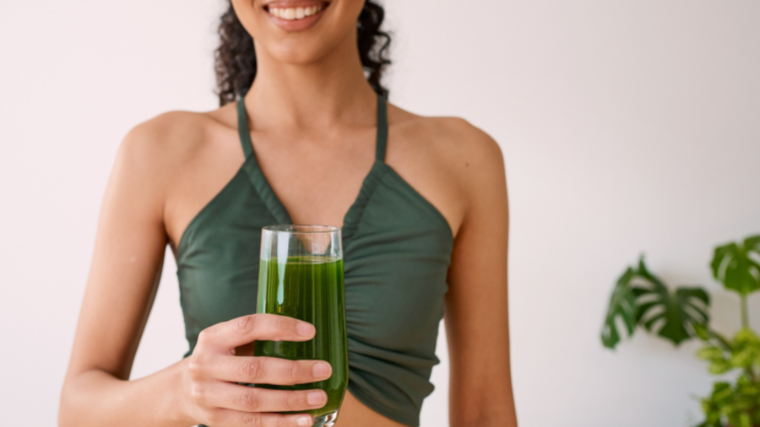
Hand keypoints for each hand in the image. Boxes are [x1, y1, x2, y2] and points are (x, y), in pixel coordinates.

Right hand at [180, 314, 332, 426]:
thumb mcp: (228, 341)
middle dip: (293, 371)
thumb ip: (258, 336)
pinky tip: (303, 420)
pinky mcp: (216, 421)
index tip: (310, 332)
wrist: (182, 391)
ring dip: (291, 401)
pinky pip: (252, 424)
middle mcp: (205, 366)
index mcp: (212, 338)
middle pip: (253, 370)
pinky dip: (280, 423)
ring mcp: (208, 396)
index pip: (248, 326)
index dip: (280, 327)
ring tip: (319, 398)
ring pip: (254, 402)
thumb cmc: (220, 359)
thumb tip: (308, 334)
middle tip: (323, 370)